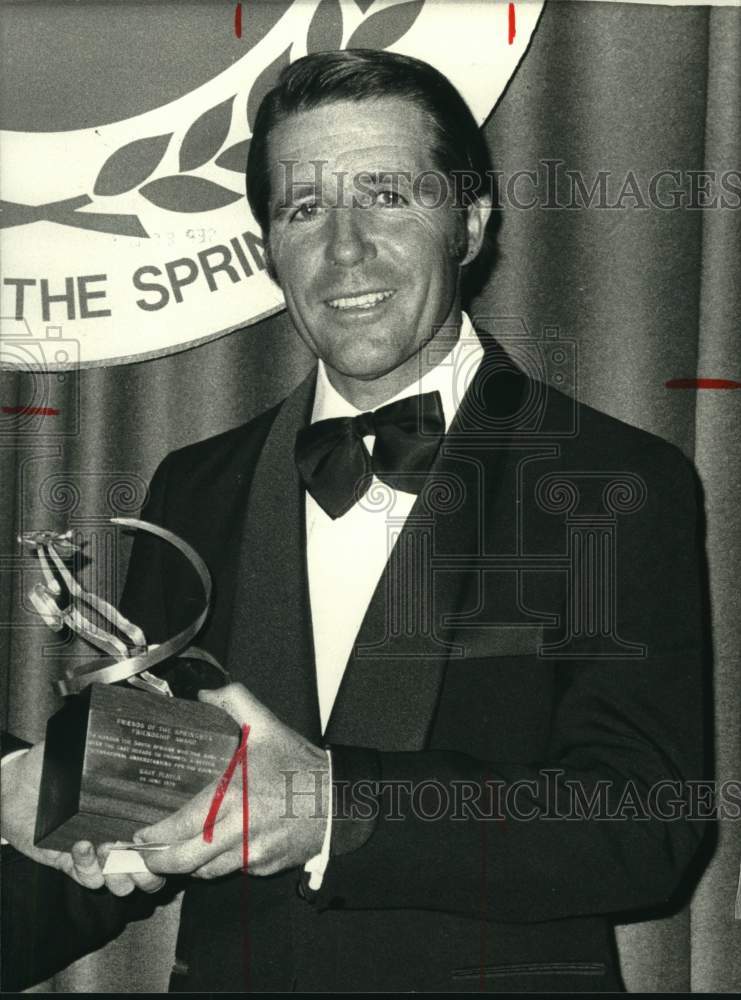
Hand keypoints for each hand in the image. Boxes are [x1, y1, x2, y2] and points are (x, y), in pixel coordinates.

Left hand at [1, 741, 163, 895]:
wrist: (13, 785)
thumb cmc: (50, 764)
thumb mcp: (82, 752)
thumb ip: (106, 751)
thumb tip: (130, 739)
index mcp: (131, 811)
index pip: (164, 833)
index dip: (169, 839)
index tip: (161, 829)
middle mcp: (120, 836)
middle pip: (151, 871)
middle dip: (149, 868)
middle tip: (136, 847)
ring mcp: (98, 854)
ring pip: (123, 883)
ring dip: (119, 872)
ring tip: (107, 846)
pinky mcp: (73, 865)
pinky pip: (89, 879)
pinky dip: (88, 867)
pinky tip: (81, 844)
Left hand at [135, 683, 328, 878]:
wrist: (338, 800)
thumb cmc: (300, 765)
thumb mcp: (268, 727)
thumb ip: (235, 701)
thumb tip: (205, 694)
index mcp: (235, 796)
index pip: (183, 825)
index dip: (157, 835)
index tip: (142, 832)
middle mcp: (240, 830)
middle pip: (187, 860)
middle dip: (160, 863)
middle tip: (145, 856)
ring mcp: (253, 853)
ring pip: (207, 872)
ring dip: (188, 866)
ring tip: (174, 855)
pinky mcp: (265, 866)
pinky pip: (233, 871)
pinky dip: (218, 865)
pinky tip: (213, 851)